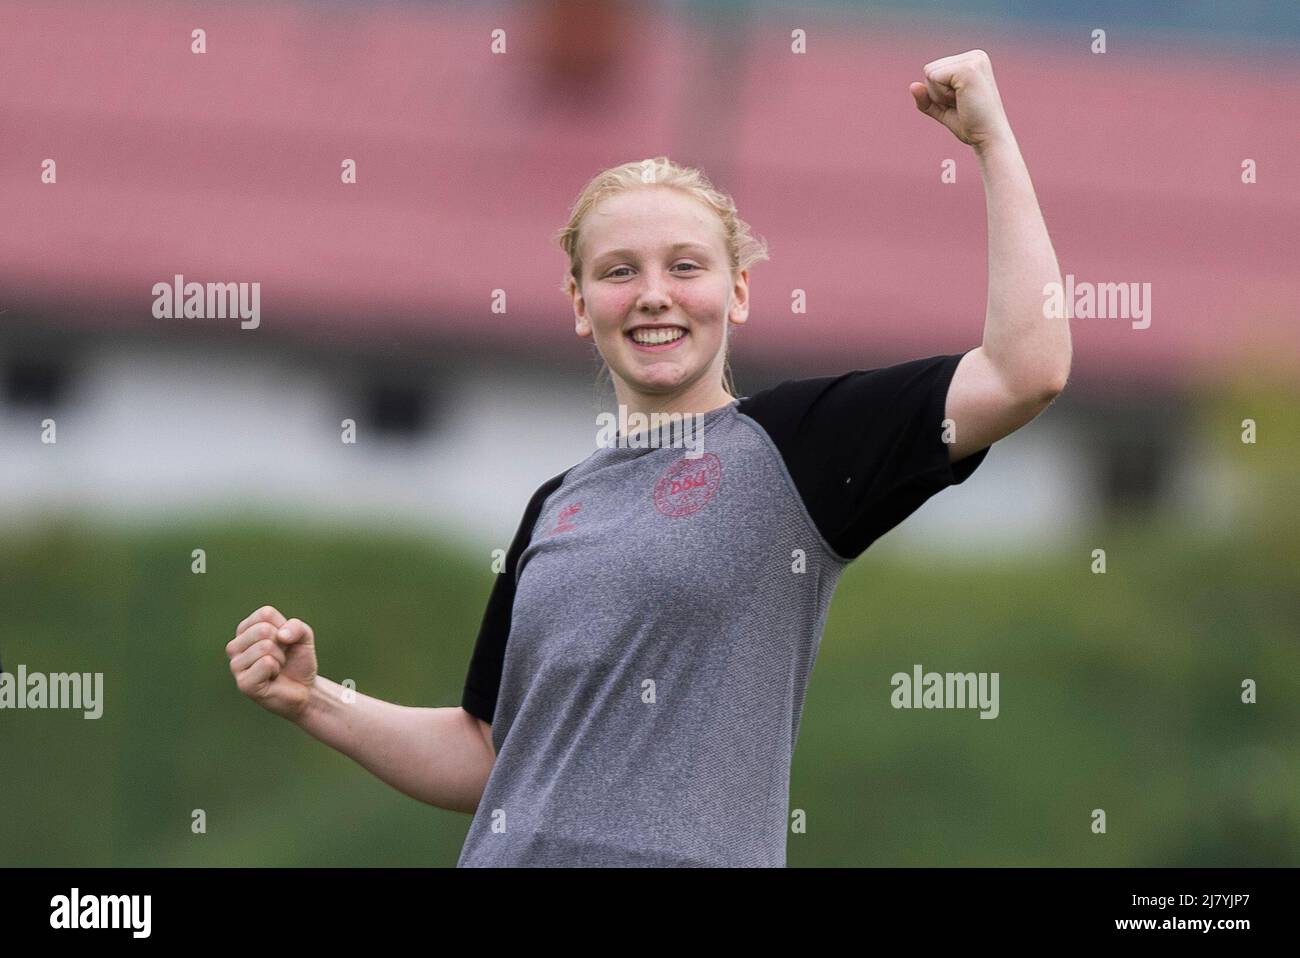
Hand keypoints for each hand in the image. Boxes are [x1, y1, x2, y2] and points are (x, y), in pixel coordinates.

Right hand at [227, 605, 317, 721]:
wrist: (304, 690)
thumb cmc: (298, 661)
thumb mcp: (304, 637)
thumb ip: (296, 626)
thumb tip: (281, 635)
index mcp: (245, 630)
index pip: (265, 614)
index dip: (284, 627)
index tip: (284, 642)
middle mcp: (235, 646)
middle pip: (263, 629)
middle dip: (282, 644)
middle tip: (281, 658)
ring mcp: (236, 665)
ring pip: (264, 646)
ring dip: (280, 658)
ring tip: (277, 669)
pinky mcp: (243, 683)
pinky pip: (266, 663)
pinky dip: (276, 670)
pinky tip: (272, 679)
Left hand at [909, 49, 1011, 149]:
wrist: (988, 138)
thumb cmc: (969, 125)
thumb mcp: (943, 110)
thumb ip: (927, 98)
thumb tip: (912, 86)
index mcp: (972, 61)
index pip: (934, 70)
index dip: (938, 93)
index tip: (960, 102)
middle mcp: (975, 56)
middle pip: (929, 69)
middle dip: (937, 93)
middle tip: (961, 104)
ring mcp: (973, 60)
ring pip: (930, 73)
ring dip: (940, 95)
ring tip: (962, 102)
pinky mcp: (968, 69)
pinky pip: (934, 78)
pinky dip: (941, 95)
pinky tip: (961, 100)